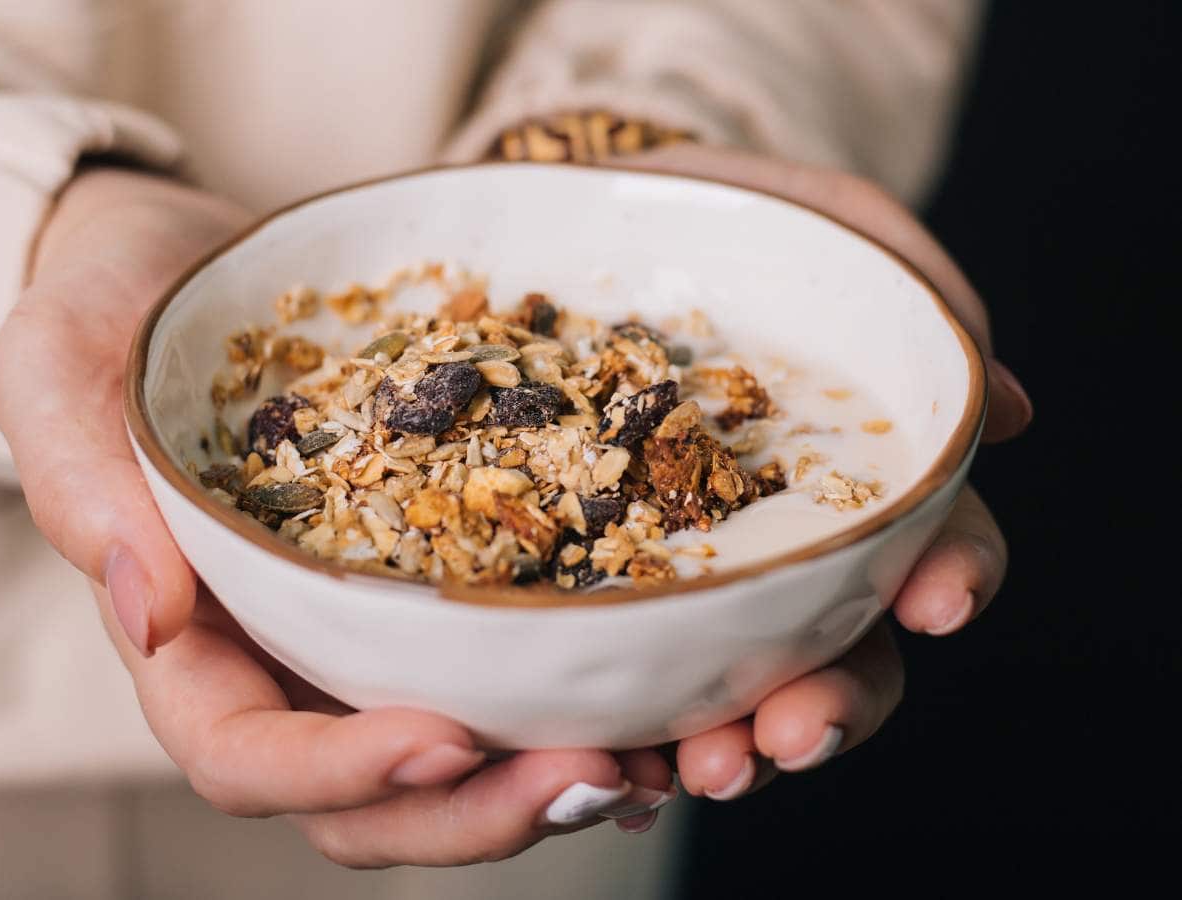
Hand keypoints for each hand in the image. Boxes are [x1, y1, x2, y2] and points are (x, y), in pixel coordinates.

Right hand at [0, 168, 675, 867]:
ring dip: (547, 773)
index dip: (340, 771)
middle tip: (596, 769)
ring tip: (653, 754)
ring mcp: (366, 632)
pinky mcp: (436, 580)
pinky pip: (504, 660)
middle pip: (372, 795)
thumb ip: (83, 488)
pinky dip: (575, 692)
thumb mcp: (60, 372)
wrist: (193, 273)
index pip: (247, 758)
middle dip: (479, 808)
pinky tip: (658, 686)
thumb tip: (150, 616)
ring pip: (454, 756)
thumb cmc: (110, 319)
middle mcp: (286, 663)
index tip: (443, 737)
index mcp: (190, 647)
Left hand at [620, 145, 1031, 800]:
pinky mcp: (595, 583)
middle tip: (795, 732)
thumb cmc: (711, 221)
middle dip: (833, 705)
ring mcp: (688, 573)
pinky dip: (633, 729)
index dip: (951, 576)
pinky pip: (625, 676)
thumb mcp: (820, 223)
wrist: (567, 222)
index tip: (937, 600)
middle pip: (843, 652)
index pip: (932, 545)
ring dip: (737, 745)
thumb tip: (1015, 410)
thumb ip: (913, 289)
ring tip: (705, 768)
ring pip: (738, 689)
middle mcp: (783, 544)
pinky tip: (616, 754)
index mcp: (853, 476)